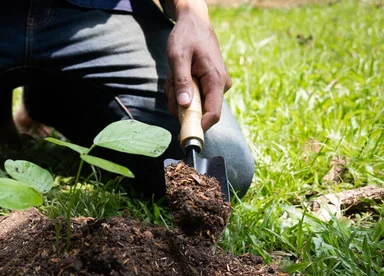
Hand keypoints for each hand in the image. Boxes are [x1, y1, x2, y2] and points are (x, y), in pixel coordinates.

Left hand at [164, 1, 231, 130]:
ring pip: (192, 104)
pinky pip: (192, 97)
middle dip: (179, 103)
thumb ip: (182, 81)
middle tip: (172, 83)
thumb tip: (184, 105)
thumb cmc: (187, 37)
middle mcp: (220, 86)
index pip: (213, 114)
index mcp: (216, 80)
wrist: (194, 23)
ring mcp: (215, 86)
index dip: (199, 126)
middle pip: (198, 111)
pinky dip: (180, 89)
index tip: (184, 134)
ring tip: (175, 74)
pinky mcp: (209, 86)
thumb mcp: (178, 57)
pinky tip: (178, 74)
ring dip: (178, 93)